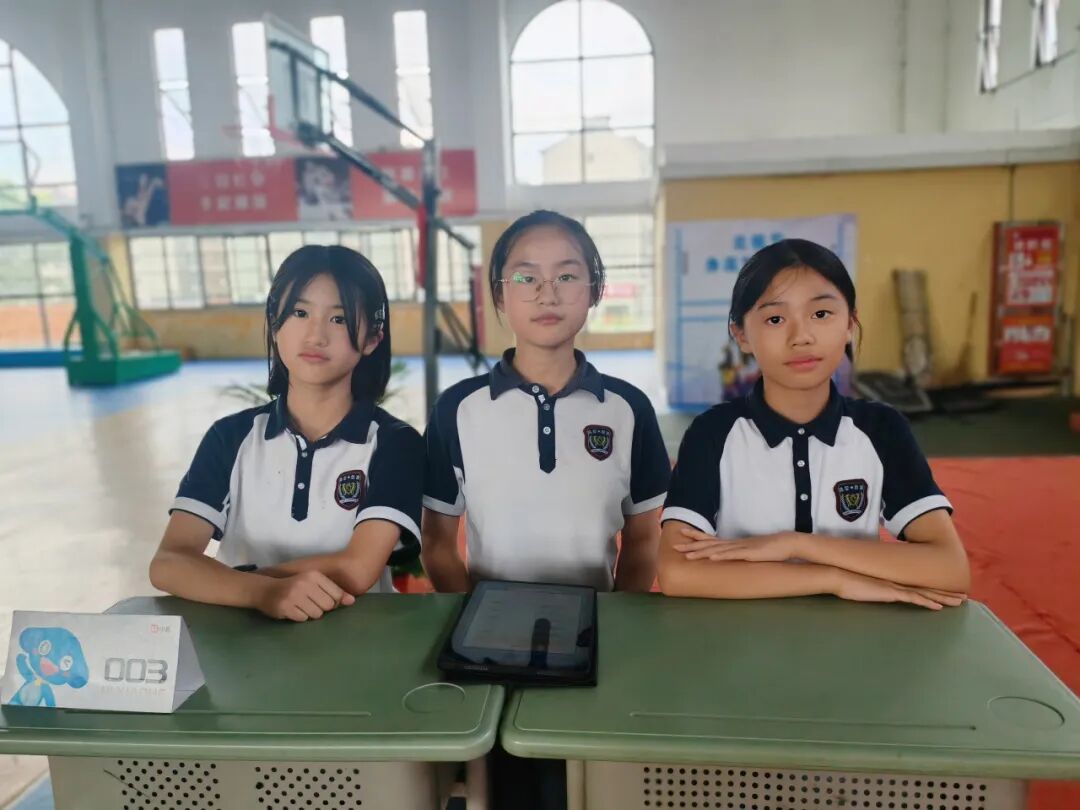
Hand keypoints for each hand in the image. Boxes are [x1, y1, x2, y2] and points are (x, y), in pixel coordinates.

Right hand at [256, 571, 355, 620]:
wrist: (264, 590)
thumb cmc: (294, 586)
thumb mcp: (313, 583)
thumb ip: (334, 591)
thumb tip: (352, 601)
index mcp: (314, 575)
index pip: (336, 595)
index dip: (333, 601)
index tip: (323, 600)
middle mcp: (305, 583)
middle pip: (328, 606)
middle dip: (322, 608)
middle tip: (310, 603)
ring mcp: (294, 595)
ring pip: (316, 614)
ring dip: (311, 613)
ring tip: (301, 606)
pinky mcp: (285, 607)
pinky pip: (303, 619)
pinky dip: (300, 617)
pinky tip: (293, 610)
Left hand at [674, 527, 800, 561]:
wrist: (787, 544)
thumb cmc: (770, 549)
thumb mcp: (751, 552)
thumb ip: (740, 554)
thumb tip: (730, 558)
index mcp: (733, 543)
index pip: (710, 539)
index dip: (695, 536)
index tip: (681, 533)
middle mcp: (734, 544)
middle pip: (708, 543)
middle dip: (691, 545)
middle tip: (674, 546)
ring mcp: (741, 548)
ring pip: (717, 550)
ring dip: (701, 553)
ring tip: (687, 555)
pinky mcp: (749, 554)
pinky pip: (733, 555)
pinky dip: (721, 556)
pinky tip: (711, 558)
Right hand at [833, 570, 966, 610]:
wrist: (840, 577)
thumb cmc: (848, 584)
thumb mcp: (865, 589)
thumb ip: (875, 591)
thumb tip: (879, 594)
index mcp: (894, 584)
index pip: (919, 588)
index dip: (935, 591)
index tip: (949, 594)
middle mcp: (899, 584)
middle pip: (928, 589)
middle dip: (947, 594)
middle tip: (964, 597)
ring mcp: (896, 588)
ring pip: (926, 593)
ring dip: (944, 598)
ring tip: (959, 601)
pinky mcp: (891, 593)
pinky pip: (914, 598)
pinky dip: (927, 602)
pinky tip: (939, 607)